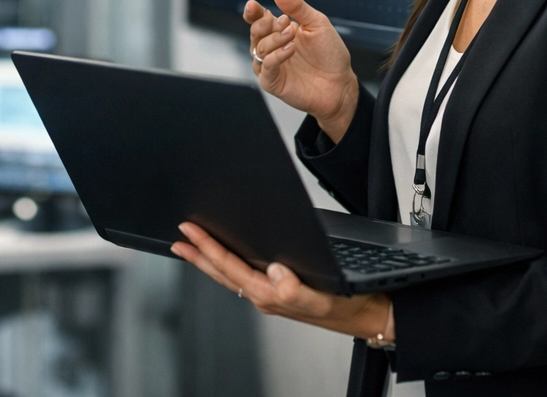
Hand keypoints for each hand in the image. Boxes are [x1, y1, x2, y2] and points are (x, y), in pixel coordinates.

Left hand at [172, 223, 392, 342]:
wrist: (368, 315)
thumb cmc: (348, 306)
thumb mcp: (323, 298)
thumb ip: (296, 289)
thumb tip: (274, 271)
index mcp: (270, 295)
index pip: (230, 267)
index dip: (207, 248)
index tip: (190, 232)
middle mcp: (265, 296)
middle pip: (223, 273)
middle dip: (198, 255)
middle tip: (178, 237)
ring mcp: (271, 295)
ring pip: (231, 276)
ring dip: (209, 260)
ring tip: (191, 248)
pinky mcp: (279, 291)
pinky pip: (245, 276)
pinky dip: (228, 265)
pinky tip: (227, 259)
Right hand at [246, 0, 360, 140]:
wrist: (341, 83)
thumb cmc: (330, 54)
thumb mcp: (316, 23)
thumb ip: (296, 6)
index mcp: (279, 31)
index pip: (258, 19)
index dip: (253, 12)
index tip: (253, 5)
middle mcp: (272, 48)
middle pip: (255, 32)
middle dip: (265, 25)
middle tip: (284, 22)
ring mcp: (271, 66)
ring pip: (258, 49)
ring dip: (274, 39)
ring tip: (292, 36)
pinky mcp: (272, 83)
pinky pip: (265, 67)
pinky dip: (275, 56)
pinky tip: (290, 50)